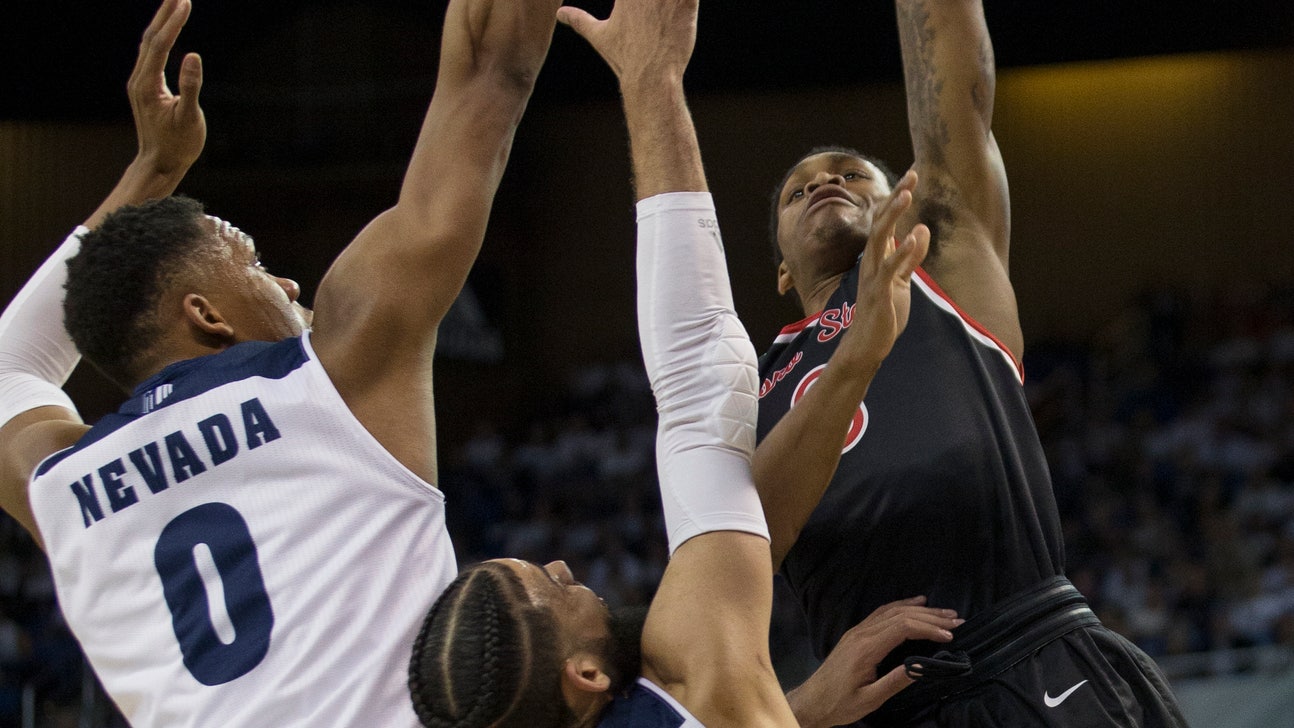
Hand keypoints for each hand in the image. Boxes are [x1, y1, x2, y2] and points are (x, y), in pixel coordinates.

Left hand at [130, 0, 204, 176]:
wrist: (159, 164)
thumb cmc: (177, 145)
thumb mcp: (189, 118)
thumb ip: (191, 86)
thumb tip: (193, 55)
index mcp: (148, 85)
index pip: (160, 44)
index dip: (173, 22)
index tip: (185, 2)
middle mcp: (139, 80)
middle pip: (150, 38)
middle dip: (164, 14)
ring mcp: (140, 83)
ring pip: (148, 45)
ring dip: (161, 23)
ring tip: (174, 4)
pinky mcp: (145, 88)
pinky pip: (151, 55)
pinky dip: (160, 38)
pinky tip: (167, 32)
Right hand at [557, 0, 697, 86]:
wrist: (652, 77)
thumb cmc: (625, 58)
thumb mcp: (599, 36)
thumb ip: (580, 20)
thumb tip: (561, 15)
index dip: (633, 1)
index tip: (635, 13)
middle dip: (655, 0)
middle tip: (653, 13)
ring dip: (671, 1)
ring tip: (666, 12)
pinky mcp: (688, 3)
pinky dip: (689, 0)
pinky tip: (681, 10)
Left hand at [787, 596, 961, 727]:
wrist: (812, 700)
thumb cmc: (840, 703)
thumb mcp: (870, 699)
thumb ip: (896, 682)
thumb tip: (923, 666)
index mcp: (866, 648)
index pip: (903, 628)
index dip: (928, 628)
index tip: (950, 636)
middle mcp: (862, 633)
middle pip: (900, 615)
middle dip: (931, 616)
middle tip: (957, 620)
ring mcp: (857, 630)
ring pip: (892, 611)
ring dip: (919, 610)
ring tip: (944, 612)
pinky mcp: (856, 633)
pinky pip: (882, 613)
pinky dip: (901, 606)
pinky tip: (914, 604)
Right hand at [839, 170, 929, 369]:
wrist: (867, 345)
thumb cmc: (883, 314)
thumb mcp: (902, 282)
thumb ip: (910, 257)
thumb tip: (920, 230)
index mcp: (878, 257)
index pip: (888, 221)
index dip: (899, 198)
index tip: (912, 175)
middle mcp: (872, 261)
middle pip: (883, 221)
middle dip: (897, 197)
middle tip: (912, 174)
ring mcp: (873, 275)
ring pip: (881, 238)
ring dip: (894, 215)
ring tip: (907, 194)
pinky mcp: (878, 292)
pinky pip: (889, 268)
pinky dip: (902, 251)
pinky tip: (914, 236)